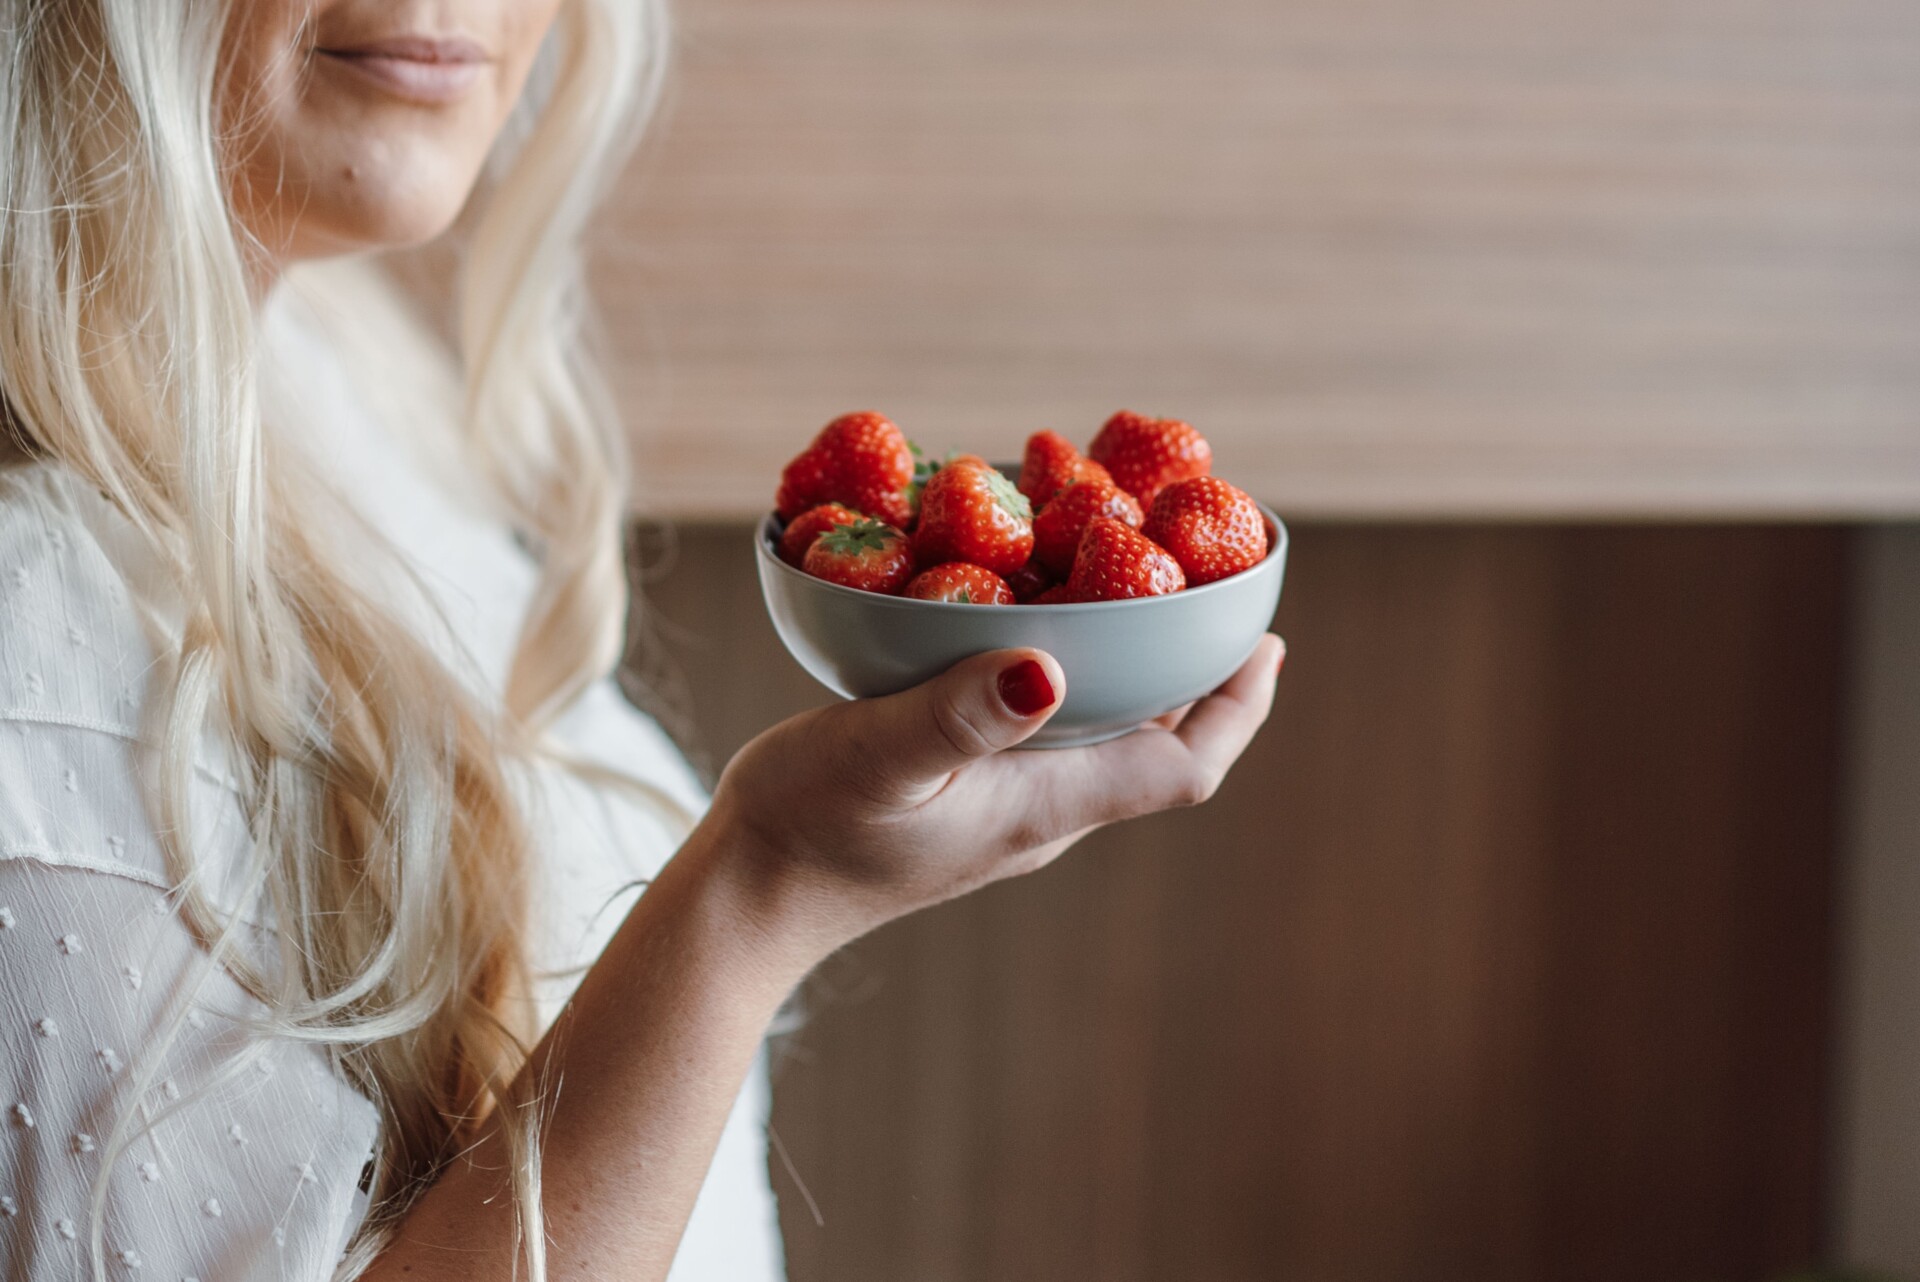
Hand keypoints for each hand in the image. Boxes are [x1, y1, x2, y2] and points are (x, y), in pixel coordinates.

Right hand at [693, 633, 1285, 963]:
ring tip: (1145, 595)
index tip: (1267, 639)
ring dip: (1140, 676)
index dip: (1239, 707)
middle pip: (1160, 748)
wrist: (749, 894)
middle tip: (1218, 593)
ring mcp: (1007, 809)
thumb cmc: (809, 824)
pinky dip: (1073, 680)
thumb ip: (961, 715)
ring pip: (1107, 739)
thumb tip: (1047, 671)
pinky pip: (1050, 732)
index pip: (1184, 766)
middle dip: (1202, 678)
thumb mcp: (881, 754)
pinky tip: (1038, 636)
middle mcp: (1046, 811)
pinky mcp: (967, 797)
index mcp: (1049, 803)